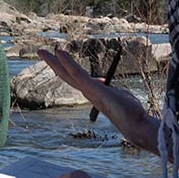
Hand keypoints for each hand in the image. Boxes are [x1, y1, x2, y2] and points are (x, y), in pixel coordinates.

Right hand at [38, 49, 152, 145]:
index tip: (60, 55)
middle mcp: (87, 92)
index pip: (75, 78)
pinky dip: (68, 62)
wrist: (136, 126)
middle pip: (66, 75)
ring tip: (42, 51)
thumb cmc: (130, 113)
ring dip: (54, 61)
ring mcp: (89, 91)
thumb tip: (102, 81)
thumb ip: (108, 87)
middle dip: (53, 63)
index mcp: (92, 93)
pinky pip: (77, 73)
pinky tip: (59, 52)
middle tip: (41, 52)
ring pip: (67, 73)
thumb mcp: (118, 95)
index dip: (67, 66)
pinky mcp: (93, 88)